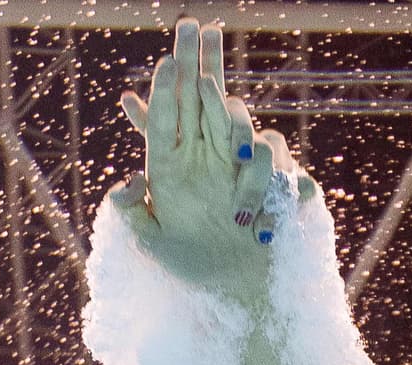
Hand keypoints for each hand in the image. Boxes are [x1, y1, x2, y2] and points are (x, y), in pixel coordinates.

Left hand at [113, 17, 315, 296]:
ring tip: (242, 215)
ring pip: (248, 130)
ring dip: (249, 169)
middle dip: (202, 59)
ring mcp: (243, 164)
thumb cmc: (193, 269)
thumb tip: (127, 182)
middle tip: (194, 26)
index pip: (168, 114)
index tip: (169, 60)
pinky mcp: (277, 181)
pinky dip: (280, 189)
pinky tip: (267, 223)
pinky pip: (284, 166)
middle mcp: (207, 155)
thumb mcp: (154, 246)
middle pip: (207, 94)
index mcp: (174, 164)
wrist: (238, 291)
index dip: (168, 86)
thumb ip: (133, 214)